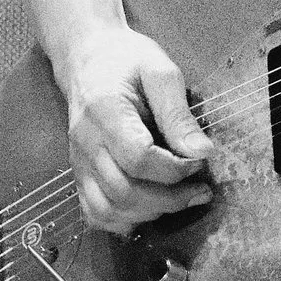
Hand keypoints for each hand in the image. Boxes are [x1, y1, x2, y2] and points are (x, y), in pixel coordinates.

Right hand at [54, 25, 214, 234]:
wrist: (87, 59)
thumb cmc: (126, 60)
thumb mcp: (159, 71)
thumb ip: (178, 113)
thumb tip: (201, 152)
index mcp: (105, 111)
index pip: (138, 157)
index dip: (174, 169)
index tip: (200, 161)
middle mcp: (86, 142)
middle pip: (122, 190)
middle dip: (168, 198)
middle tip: (200, 190)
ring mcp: (79, 162)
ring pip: (107, 209)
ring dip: (148, 213)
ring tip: (180, 200)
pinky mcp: (79, 174)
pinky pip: (94, 212)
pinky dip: (121, 221)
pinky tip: (149, 210)